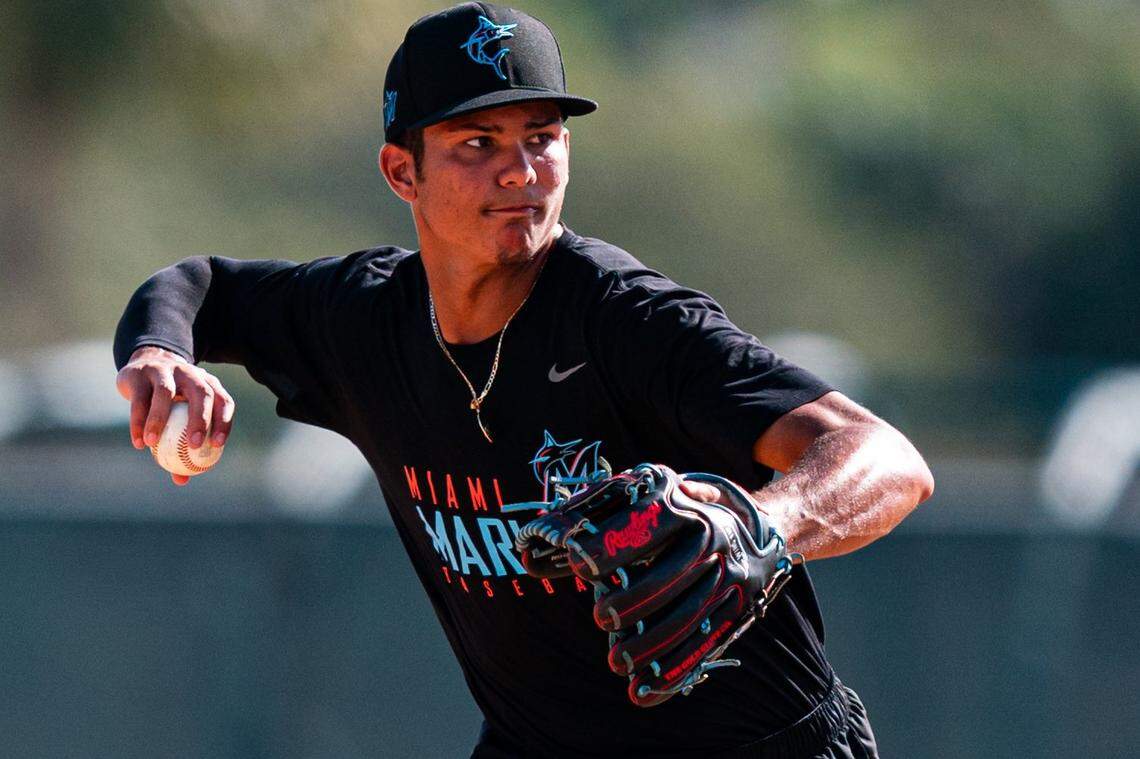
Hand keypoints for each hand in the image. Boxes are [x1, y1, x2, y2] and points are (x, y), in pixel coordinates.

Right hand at [115, 346, 234, 485]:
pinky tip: (138, 442)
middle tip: (193, 446)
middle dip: (200, 419)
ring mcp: (165, 370)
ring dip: (159, 419)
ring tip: (153, 444)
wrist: (141, 367)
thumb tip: (182, 480)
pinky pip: (139, 399)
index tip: (217, 445)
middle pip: (201, 393)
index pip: (223, 401)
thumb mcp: (178, 418)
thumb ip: (181, 445)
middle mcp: (189, 373)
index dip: (224, 421)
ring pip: (165, 393)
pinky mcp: (140, 374)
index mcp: (206, 383)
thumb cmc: (168, 402)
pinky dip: (138, 421)